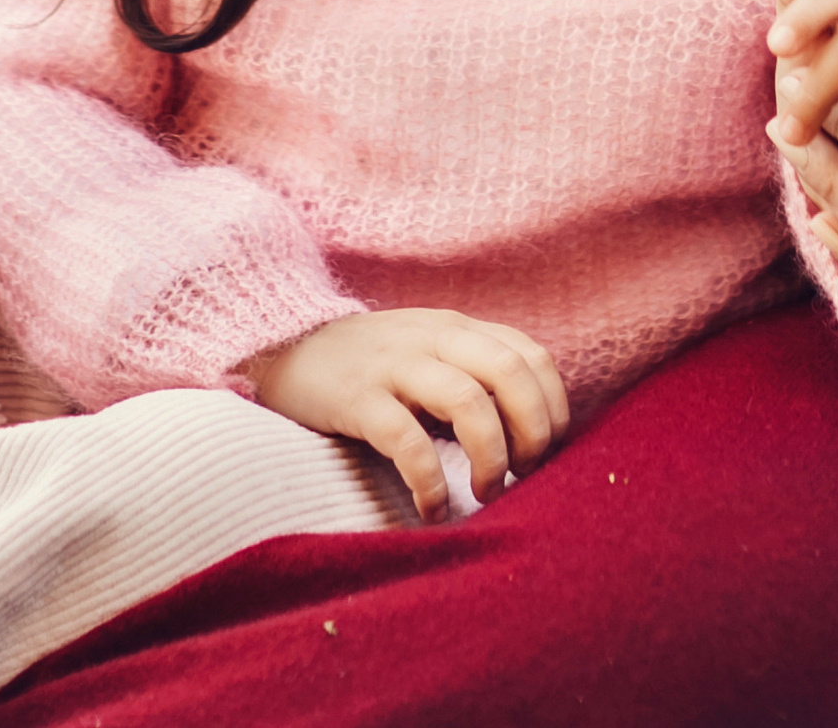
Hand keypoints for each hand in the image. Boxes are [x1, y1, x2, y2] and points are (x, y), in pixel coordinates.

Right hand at [245, 308, 570, 519]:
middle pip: (510, 373)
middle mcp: (434, 338)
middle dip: (532, 431)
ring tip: (485, 493)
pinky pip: (406, 439)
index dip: (552, 408)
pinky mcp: (357, 398)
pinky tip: (432, 509)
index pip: (532, 356)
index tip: (549, 454)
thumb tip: (530, 437)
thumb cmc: (372, 367)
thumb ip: (474, 379)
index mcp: (458, 329)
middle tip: (524, 475)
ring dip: (490, 455)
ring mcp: (395, 365)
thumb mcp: (430, 357)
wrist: (285, 346)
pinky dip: (430, 481)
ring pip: (467, 400)